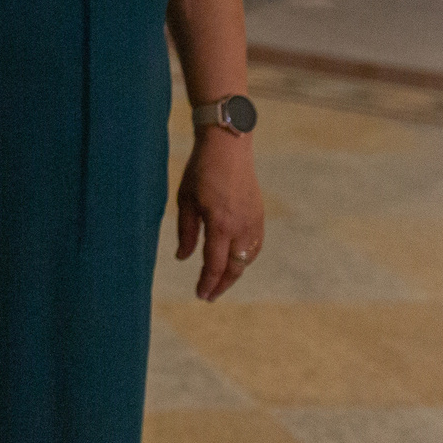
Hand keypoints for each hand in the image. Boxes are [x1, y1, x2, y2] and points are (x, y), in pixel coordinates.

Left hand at [176, 129, 263, 299]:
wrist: (229, 146)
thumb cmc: (201, 170)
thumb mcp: (185, 200)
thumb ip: (185, 232)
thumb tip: (183, 258)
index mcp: (220, 225)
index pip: (214, 265)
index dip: (207, 283)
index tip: (201, 295)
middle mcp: (241, 228)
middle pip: (234, 268)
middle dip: (221, 284)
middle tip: (209, 296)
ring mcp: (253, 222)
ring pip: (247, 259)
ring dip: (234, 273)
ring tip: (219, 280)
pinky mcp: (259, 216)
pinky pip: (254, 246)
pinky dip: (245, 259)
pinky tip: (235, 260)